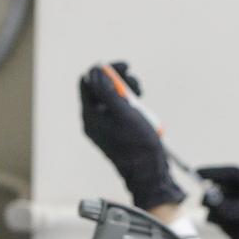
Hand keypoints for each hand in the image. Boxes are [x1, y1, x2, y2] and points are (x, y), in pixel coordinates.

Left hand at [79, 63, 183, 211]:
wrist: (149, 171)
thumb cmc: (137, 144)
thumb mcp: (123, 112)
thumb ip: (107, 90)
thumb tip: (94, 70)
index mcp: (89, 116)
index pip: (89, 82)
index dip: (106, 70)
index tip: (126, 67)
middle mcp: (94, 119)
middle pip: (101, 88)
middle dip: (120, 80)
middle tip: (137, 85)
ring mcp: (105, 125)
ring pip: (112, 97)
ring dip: (128, 91)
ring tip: (141, 96)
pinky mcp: (117, 129)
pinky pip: (120, 109)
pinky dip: (131, 103)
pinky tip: (141, 107)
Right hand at [197, 166, 238, 238]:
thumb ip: (235, 208)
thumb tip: (212, 204)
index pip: (231, 173)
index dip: (214, 172)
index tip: (198, 173)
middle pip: (219, 187)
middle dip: (210, 192)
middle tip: (206, 201)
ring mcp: (235, 210)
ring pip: (214, 203)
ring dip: (212, 207)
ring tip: (220, 218)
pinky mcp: (230, 224)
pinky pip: (214, 216)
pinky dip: (212, 218)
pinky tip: (220, 225)